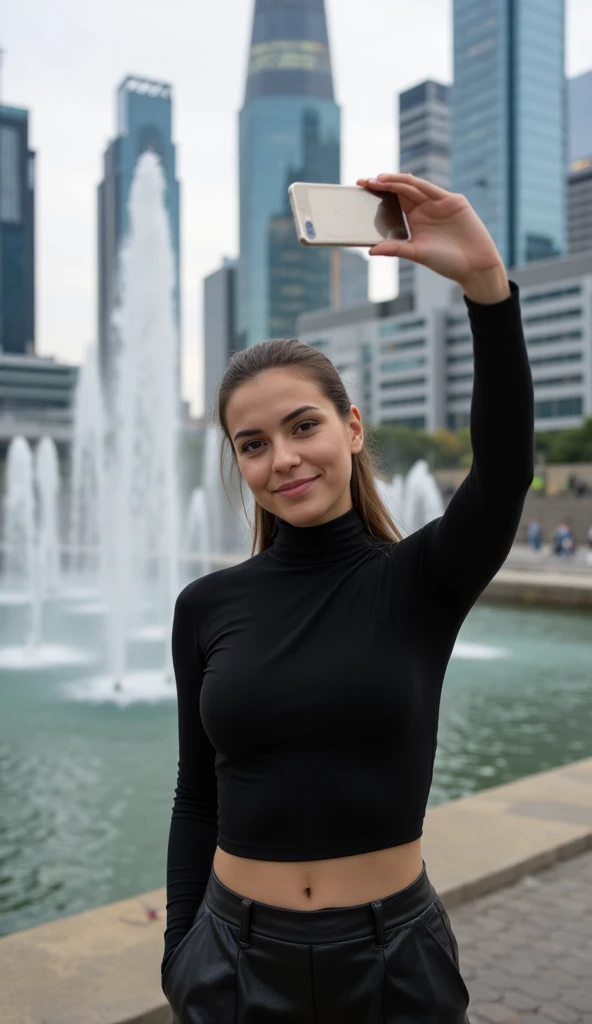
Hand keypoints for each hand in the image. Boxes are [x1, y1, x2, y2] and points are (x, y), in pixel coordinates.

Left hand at [357, 173, 509, 299]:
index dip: (379, 193)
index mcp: (415, 219)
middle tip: (364, 182)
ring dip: (396, 181)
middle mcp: (425, 208)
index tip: (361, 189)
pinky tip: (404, 179)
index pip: (394, 200)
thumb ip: (395, 248)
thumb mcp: (417, 253)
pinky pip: (431, 189)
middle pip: (401, 190)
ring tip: (378, 180)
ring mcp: (439, 203)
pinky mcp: (453, 201)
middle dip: (383, 184)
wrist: (475, 265)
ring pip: (414, 186)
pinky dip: (417, 184)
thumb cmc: (446, 262)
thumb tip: (371, 250)